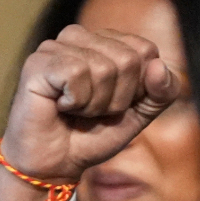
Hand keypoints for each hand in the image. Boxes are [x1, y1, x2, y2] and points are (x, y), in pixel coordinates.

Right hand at [0, 24, 182, 200]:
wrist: (56, 164)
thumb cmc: (93, 134)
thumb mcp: (140, 113)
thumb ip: (162, 91)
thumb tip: (159, 66)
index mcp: (105, 40)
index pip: (146, 51)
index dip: (139, 88)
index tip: (115, 104)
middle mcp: (79, 36)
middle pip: (128, 60)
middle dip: (118, 99)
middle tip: (93, 111)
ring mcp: (55, 46)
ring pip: (104, 68)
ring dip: (96, 104)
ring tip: (76, 110)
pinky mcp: (37, 62)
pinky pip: (77, 73)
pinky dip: (76, 101)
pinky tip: (60, 106)